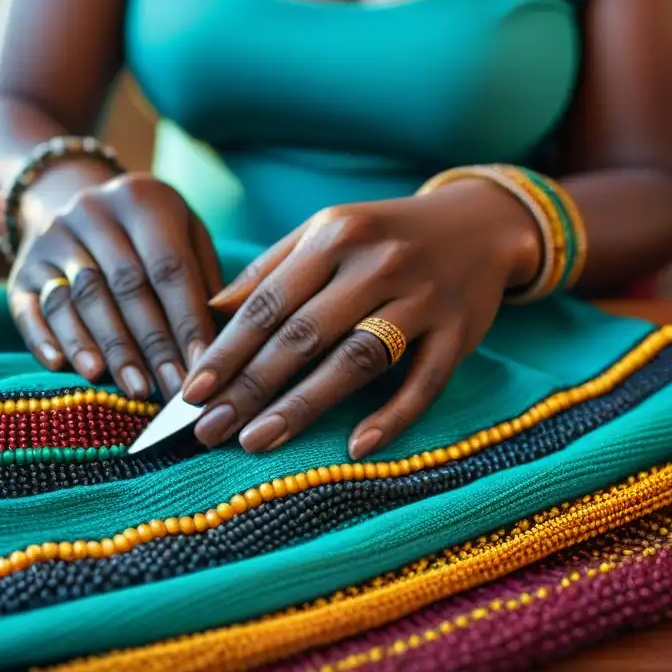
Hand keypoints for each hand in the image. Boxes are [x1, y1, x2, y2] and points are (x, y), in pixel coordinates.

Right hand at [8, 172, 221, 399]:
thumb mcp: (185, 236)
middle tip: (172, 390)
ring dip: (106, 348)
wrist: (68, 198)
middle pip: (124, 286)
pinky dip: (45, 339)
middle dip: (152, 345)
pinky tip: (62, 368)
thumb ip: (205, 281)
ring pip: (78, 299)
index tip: (203, 366)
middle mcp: (92, 212)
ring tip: (131, 388)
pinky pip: (29, 308)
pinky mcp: (21, 269)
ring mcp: (52, 239)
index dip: (186, 320)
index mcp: (141, 200)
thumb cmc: (149, 235)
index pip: (168, 267)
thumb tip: (218, 344)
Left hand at [183, 178, 540, 458]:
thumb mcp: (325, 232)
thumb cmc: (383, 235)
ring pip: (356, 358)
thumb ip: (270, 269)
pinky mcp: (461, 332)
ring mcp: (423, 298)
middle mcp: (377, 263)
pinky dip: (392, 415)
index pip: (270, 302)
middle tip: (209, 430)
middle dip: (251, 386)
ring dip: (304, 405)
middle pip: (305, 334)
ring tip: (257, 441)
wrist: (480, 224)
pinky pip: (425, 381)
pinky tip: (357, 446)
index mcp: (335, 236)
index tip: (191, 393)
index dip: (228, 350)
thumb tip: (210, 311)